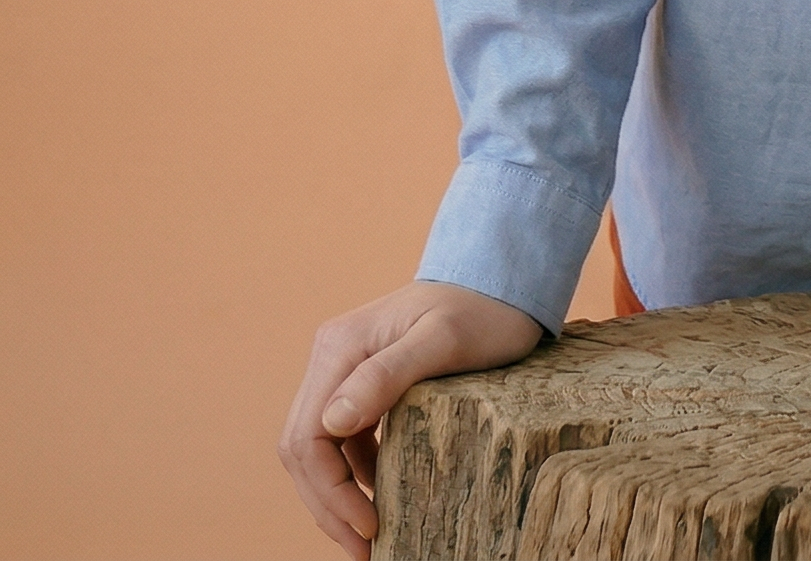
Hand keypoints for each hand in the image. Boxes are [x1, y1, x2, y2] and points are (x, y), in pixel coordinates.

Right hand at [279, 280, 542, 557]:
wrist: (501, 281)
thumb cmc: (481, 310)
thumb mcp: (444, 341)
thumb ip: (388, 375)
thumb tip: (334, 421)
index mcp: (341, 347)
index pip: (308, 436)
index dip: (330, 491)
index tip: (368, 526)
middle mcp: (333, 356)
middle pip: (304, 447)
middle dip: (327, 505)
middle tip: (364, 549)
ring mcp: (346, 369)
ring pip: (319, 448)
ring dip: (335, 495)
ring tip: (368, 535)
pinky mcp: (365, 381)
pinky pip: (343, 438)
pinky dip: (353, 474)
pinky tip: (379, 494)